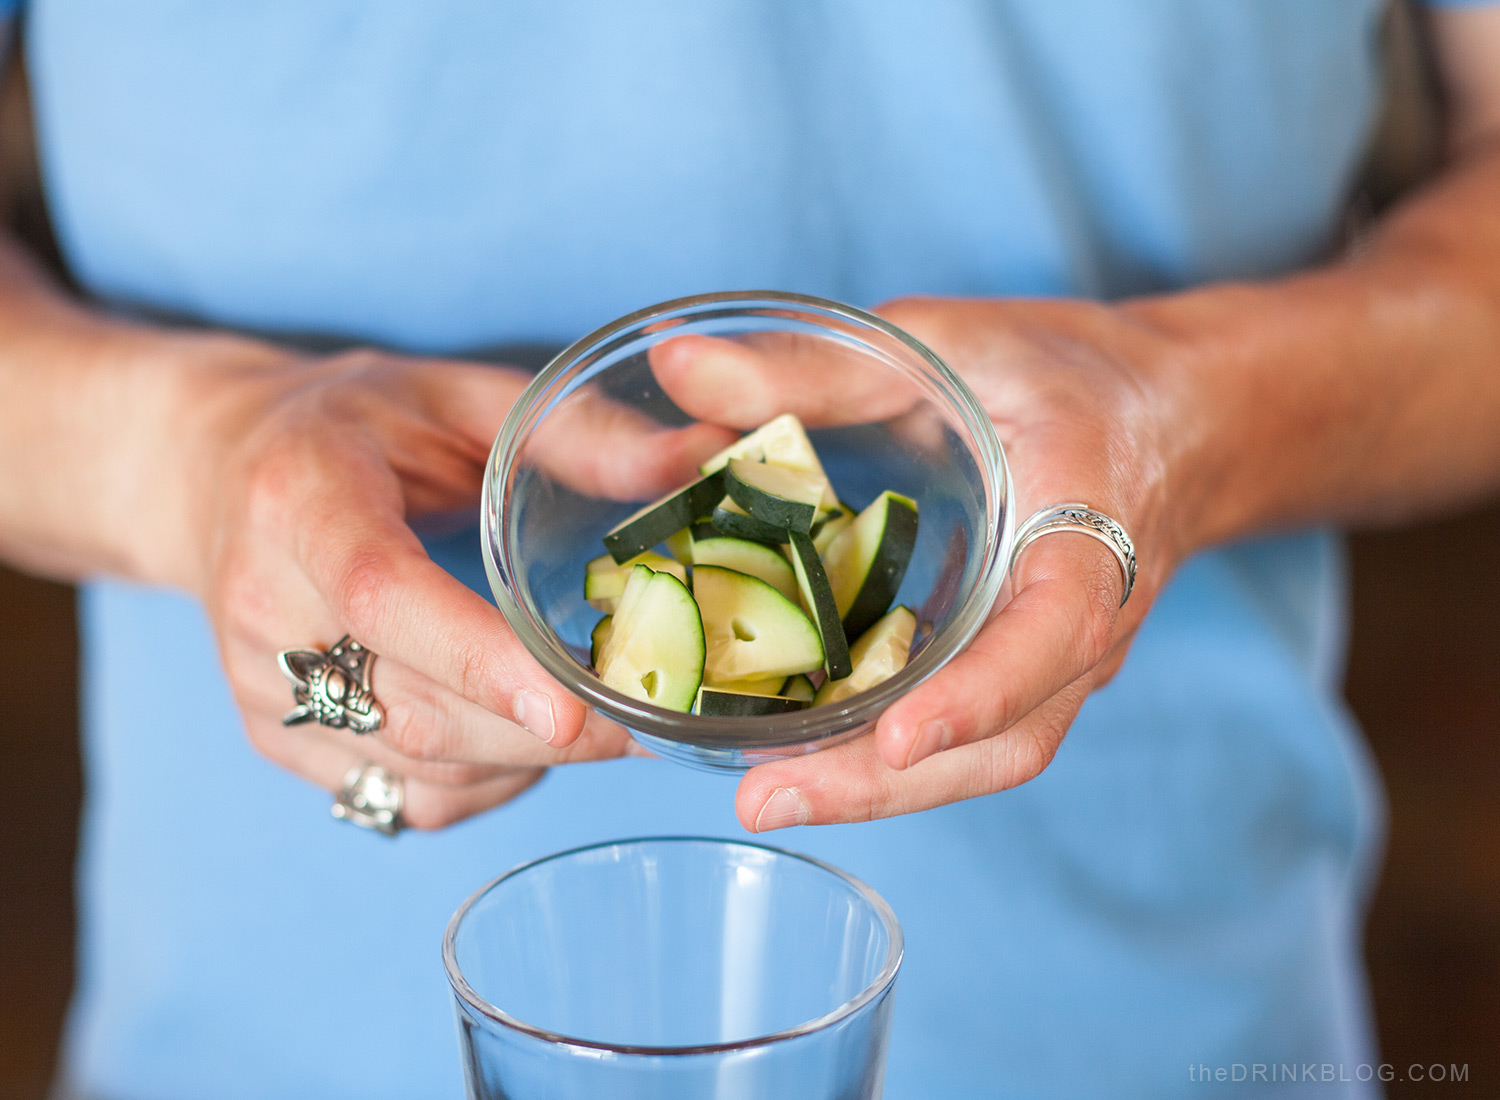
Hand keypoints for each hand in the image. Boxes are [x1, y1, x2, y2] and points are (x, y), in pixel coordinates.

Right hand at [146, 334, 732, 827]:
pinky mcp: (273, 736)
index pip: (382, 594)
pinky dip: (485, 785)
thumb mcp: (460, 394)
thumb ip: (576, 432)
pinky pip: (398, 797)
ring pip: (413, 765)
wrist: (217, 470)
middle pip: (412, 706)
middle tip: (656, 720)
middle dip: (548, 731)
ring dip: (528, 761)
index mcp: (302, 498)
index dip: (477, 658)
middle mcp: (264, 602)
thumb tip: (703, 460)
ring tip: (605, 719)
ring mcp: (258, 683)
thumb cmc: (355, 426)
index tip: (573, 706)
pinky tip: (525, 738)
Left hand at [649, 297, 1184, 828]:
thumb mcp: (948, 341)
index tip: (893, 737)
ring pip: (989, 755)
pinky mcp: (1029, 672)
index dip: (980, 693)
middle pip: (1010, 737)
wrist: (1175, 416)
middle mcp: (1089, 618)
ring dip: (880, 791)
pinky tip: (801, 758)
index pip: (1057, 629)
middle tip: (763, 800)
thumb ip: (816, 362)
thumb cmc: (1066, 372)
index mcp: (1091, 527)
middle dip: (888, 783)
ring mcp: (1065, 660)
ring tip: (764, 798)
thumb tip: (674, 360)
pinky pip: (973, 738)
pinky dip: (892, 761)